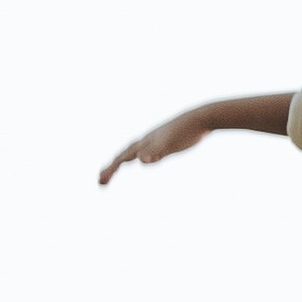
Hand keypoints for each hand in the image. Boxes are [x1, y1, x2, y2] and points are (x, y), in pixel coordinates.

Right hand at [97, 108, 216, 186]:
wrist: (200, 119)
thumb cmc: (185, 131)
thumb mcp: (170, 143)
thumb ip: (155, 152)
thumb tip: (140, 161)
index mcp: (144, 143)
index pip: (122, 158)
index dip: (111, 170)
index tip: (100, 182)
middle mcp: (146, 141)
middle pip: (123, 155)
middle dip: (111, 169)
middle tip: (100, 182)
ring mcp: (154, 141)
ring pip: (133, 151)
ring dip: (121, 161)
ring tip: (113, 171)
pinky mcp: (165, 143)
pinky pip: (146, 151)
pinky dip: (139, 156)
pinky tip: (143, 159)